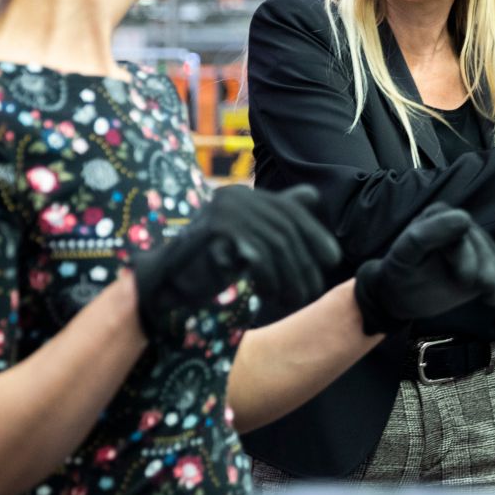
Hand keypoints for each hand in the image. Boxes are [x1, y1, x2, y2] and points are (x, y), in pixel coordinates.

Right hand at [132, 184, 340, 337]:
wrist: (163, 284)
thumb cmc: (206, 265)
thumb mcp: (244, 239)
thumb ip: (273, 218)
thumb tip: (311, 197)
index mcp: (241, 195)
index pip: (289, 211)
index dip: (314, 234)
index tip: (331, 258)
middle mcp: (233, 197)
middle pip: (285, 230)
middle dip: (303, 263)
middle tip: (312, 291)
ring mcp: (223, 212)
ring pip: (275, 246)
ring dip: (290, 277)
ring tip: (294, 299)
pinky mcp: (217, 233)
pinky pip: (258, 257)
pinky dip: (270, 279)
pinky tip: (272, 296)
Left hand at [352, 204, 494, 335]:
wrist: (402, 296)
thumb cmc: (400, 272)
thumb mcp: (406, 253)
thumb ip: (427, 234)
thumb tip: (464, 217)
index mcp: (438, 216)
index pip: (460, 229)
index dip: (467, 253)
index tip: (466, 278)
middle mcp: (459, 226)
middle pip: (482, 244)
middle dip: (486, 267)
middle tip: (482, 288)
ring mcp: (474, 245)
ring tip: (493, 296)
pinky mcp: (484, 262)